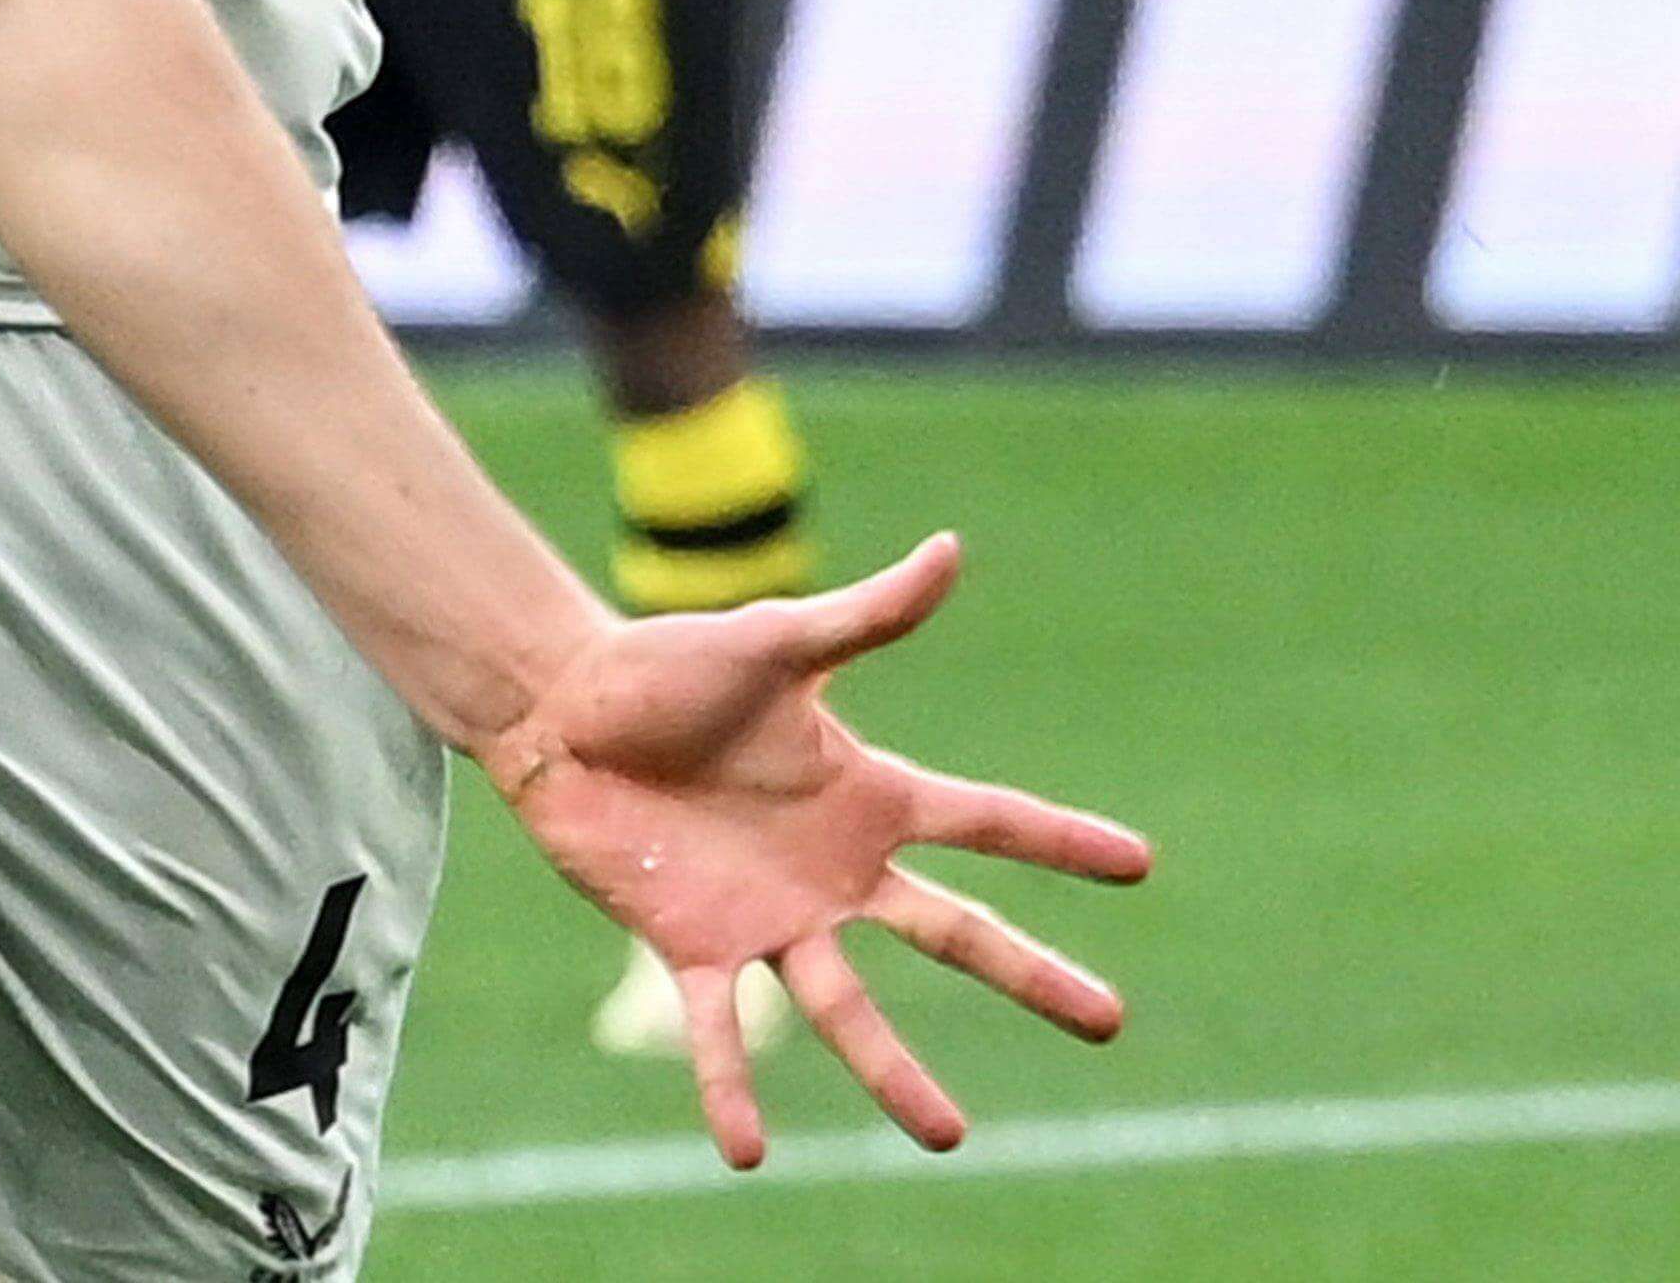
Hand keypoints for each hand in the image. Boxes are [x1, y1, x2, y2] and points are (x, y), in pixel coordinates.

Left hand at [483, 535, 1151, 1165]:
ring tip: (949, 1136)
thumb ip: (864, 615)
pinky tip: (747, 1152)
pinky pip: (717, 1031)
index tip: (1141, 863)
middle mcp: (835, 870)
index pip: (985, 819)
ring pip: (848, 1008)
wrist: (559, 709)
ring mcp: (771, 916)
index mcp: (864, 795)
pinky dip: (729, 1088)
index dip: (1059, 839)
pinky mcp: (692, 946)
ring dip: (895, 1072)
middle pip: (953, 930)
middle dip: (1031, 976)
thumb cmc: (664, 669)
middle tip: (1110, 1021)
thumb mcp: (772, 641)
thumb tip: (950, 548)